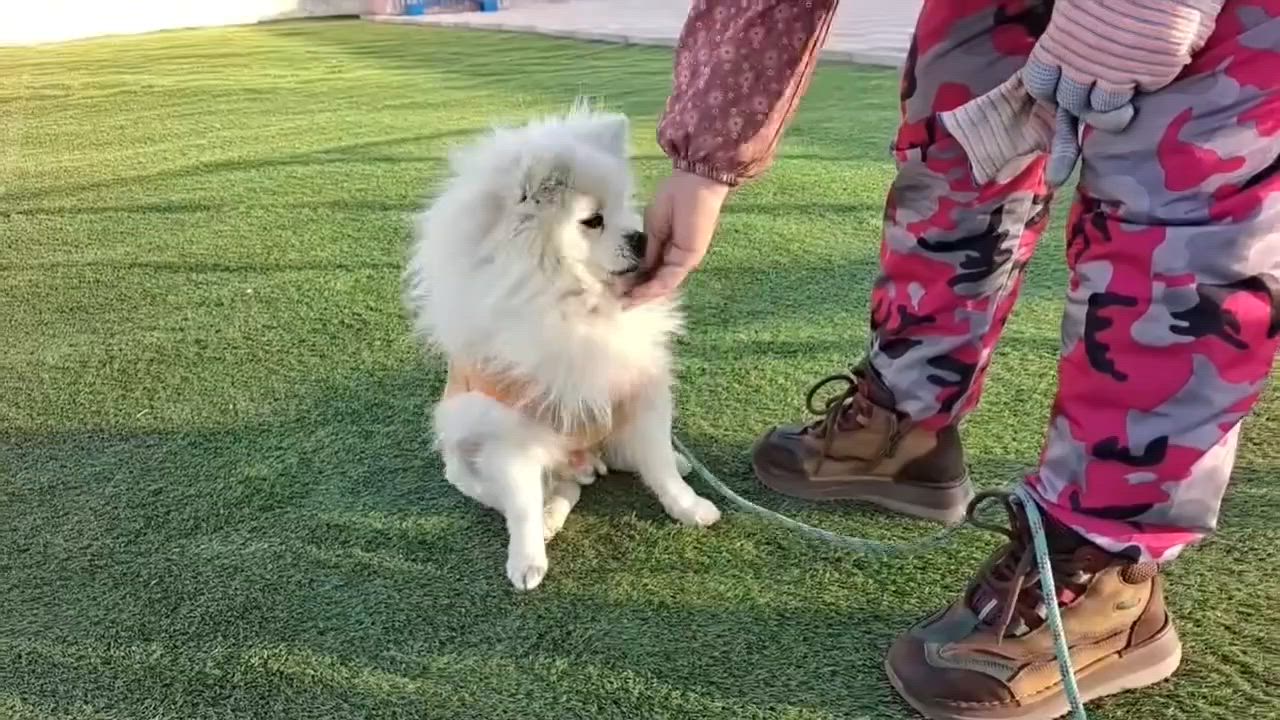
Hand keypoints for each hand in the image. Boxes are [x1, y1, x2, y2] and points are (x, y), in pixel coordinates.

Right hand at [625, 170, 730, 304]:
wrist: (693, 184)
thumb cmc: (674, 197)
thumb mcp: (653, 228)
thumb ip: (648, 250)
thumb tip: (640, 270)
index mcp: (669, 249)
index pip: (652, 272)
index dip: (636, 282)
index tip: (617, 289)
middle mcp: (677, 258)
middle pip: (657, 283)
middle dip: (638, 294)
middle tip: (617, 302)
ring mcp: (684, 260)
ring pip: (663, 285)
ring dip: (643, 296)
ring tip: (624, 303)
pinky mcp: (689, 258)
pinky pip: (669, 279)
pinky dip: (653, 288)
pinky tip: (638, 294)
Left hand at [1024, 0, 1224, 184]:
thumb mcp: (1076, 1)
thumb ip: (1069, 30)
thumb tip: (1064, 57)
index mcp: (1059, 42)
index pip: (1041, 83)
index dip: (1051, 87)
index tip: (1060, 86)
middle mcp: (1084, 64)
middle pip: (1072, 103)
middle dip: (1081, 99)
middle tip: (1094, 89)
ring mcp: (1120, 71)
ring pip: (1106, 109)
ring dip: (1112, 102)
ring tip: (1122, 86)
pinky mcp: (1156, 71)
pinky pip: (1145, 92)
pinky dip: (1147, 84)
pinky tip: (1149, 65)